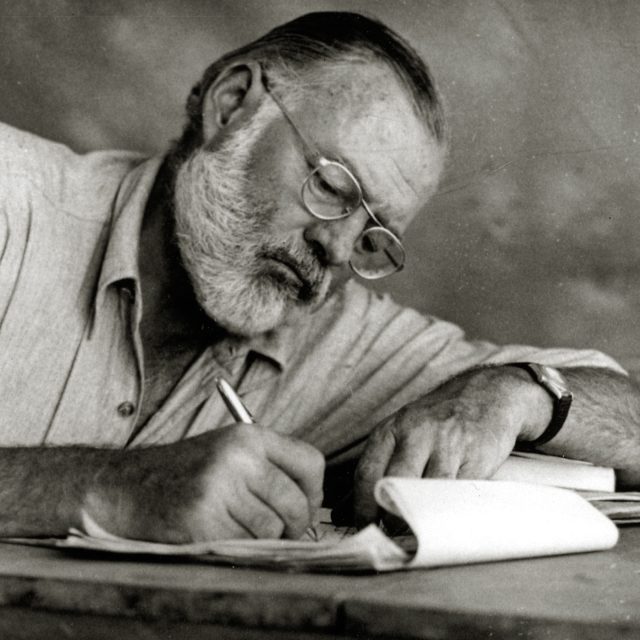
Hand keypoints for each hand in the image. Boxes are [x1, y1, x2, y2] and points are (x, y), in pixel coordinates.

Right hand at [84, 424, 324, 542]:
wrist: (125, 485)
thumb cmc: (184, 473)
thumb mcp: (228, 451)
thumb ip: (269, 467)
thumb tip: (312, 502)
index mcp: (248, 435)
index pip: (311, 462)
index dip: (313, 491)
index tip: (304, 504)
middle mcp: (238, 457)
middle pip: (297, 503)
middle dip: (294, 526)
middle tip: (280, 531)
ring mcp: (219, 488)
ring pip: (272, 530)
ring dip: (261, 539)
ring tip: (238, 528)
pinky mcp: (202, 521)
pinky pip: (243, 546)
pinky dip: (236, 548)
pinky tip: (217, 534)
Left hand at [353, 366, 551, 526]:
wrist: (486, 394)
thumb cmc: (437, 421)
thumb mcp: (402, 433)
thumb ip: (378, 469)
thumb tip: (347, 513)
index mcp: (392, 429)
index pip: (367, 474)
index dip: (363, 508)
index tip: (365, 529)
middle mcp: (417, 433)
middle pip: (395, 483)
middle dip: (391, 517)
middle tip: (392, 535)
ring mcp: (448, 444)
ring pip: (428, 492)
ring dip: (421, 519)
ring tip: (417, 532)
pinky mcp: (477, 457)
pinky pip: (459, 494)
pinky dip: (449, 511)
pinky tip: (444, 518)